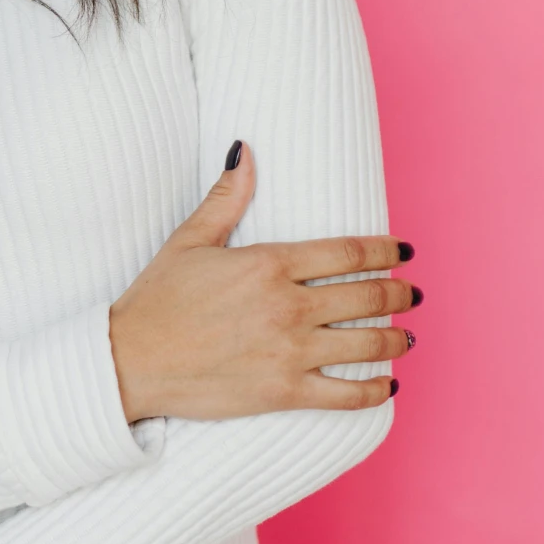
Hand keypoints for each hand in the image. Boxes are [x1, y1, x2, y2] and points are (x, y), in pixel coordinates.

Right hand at [108, 144, 418, 421]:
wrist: (129, 362)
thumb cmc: (156, 300)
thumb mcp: (189, 240)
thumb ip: (227, 197)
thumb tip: (244, 149)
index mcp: (268, 263)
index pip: (348, 252)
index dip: (385, 250)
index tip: (404, 252)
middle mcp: (287, 306)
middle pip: (367, 296)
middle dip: (399, 294)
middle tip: (413, 293)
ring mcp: (289, 352)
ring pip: (367, 344)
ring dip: (396, 339)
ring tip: (408, 337)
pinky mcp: (283, 392)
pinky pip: (346, 394)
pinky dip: (374, 391)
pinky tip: (387, 386)